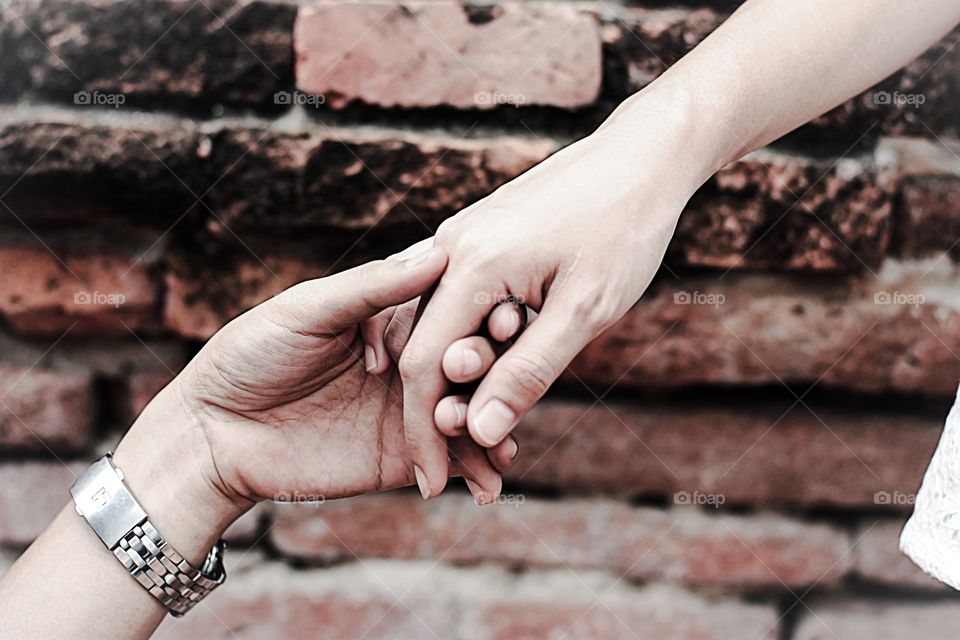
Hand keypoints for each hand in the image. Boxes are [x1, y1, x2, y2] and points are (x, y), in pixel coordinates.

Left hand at [115, 248, 519, 537]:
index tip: (507, 321)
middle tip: (497, 388)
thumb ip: (373, 287)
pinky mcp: (404, 458)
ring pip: (471, 414)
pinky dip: (478, 469)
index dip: (484, 316)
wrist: (213, 434)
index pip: (456, 311)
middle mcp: (412, 362)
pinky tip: (492, 477)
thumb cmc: (250, 355)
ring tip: (503, 442)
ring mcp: (410, 411)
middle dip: (492, 376)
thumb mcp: (308, 309)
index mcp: (394, 317)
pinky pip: (452, 461)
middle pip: (472, 364)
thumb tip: (440, 250)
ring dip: (493, 426)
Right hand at [381, 97, 707, 495]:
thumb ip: (527, 372)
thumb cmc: (623, 229)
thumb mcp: (584, 311)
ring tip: (487, 431)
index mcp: (469, 264)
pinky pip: (459, 303)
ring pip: (440, 327)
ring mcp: (461, 239)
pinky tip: (495, 371)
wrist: (643, 155)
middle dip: (439, 415)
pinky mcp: (479, 238)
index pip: (424, 365)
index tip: (434, 483)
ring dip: (459, 382)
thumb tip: (477, 430)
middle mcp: (450, 248)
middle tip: (468, 471)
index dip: (426, 431)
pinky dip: (472, 345)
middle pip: (423, 349)